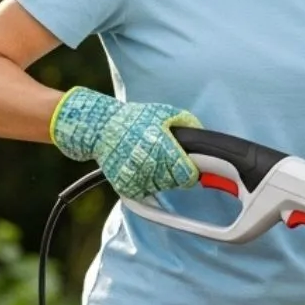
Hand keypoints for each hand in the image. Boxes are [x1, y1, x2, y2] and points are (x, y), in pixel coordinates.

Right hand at [50, 87, 203, 200]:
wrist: (100, 129)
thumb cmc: (134, 118)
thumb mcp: (164, 112)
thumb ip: (188, 123)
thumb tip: (204, 138)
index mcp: (162, 148)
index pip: (187, 176)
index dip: (191, 172)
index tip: (189, 168)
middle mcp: (149, 166)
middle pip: (176, 183)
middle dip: (175, 173)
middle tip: (165, 158)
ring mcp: (136, 178)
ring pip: (161, 188)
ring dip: (161, 178)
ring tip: (150, 159)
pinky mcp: (125, 187)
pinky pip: (145, 192)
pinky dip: (146, 183)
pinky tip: (140, 167)